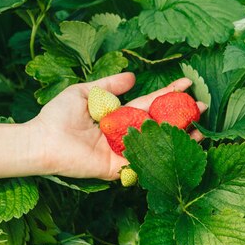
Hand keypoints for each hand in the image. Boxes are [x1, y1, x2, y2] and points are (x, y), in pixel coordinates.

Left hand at [30, 72, 205, 179]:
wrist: (42, 140)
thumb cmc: (58, 116)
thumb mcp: (86, 92)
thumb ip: (110, 85)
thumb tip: (133, 76)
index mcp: (119, 115)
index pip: (149, 102)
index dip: (168, 93)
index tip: (187, 83)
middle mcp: (124, 133)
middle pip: (158, 123)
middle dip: (181, 114)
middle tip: (203, 106)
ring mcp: (123, 151)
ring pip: (156, 143)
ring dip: (178, 136)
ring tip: (199, 126)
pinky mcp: (117, 168)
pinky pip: (142, 163)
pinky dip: (161, 157)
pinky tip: (180, 148)